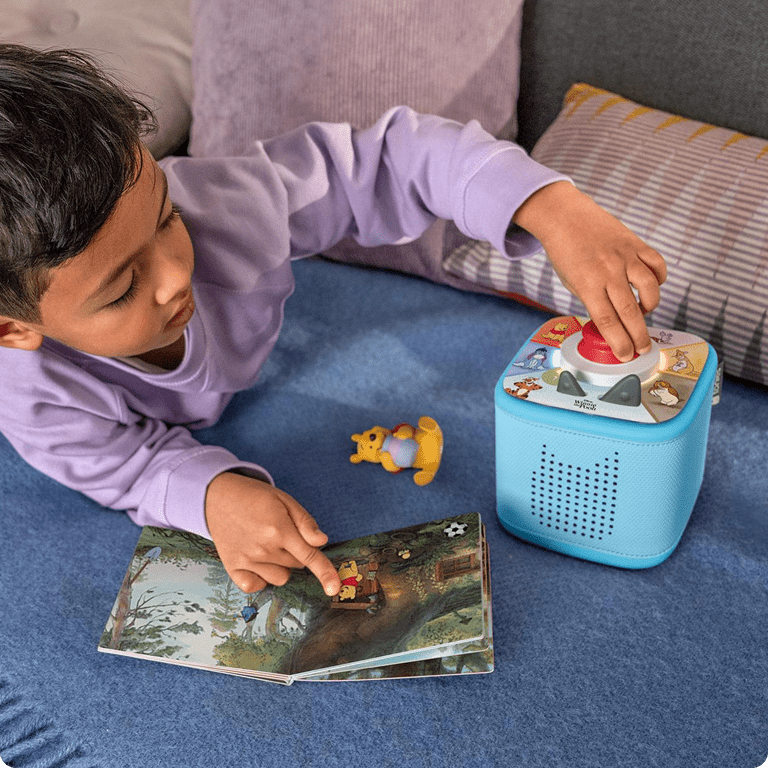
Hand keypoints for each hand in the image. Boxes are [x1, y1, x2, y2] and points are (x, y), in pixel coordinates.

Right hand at [204, 472, 340, 595]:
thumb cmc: (255, 497)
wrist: (217, 496)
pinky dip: (261, 577)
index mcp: (279, 529)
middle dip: (297, 552)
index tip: (334, 589)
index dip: (325, 573)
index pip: (309, 556)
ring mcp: (247, 560)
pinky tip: (256, 559)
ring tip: (267, 543)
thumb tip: (321, 542)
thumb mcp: (284, 500)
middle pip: (297, 565)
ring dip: (281, 565)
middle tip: (282, 533)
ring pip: (281, 577)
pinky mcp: (233, 568)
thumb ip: (305, 522)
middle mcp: (263, 548)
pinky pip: (257, 586)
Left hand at [513, 181, 666, 360]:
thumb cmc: (566, 253)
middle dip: (639, 336)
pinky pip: (657, 265)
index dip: (619, 342)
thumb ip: (592, 300)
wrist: (566, 216)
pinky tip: (651, 287)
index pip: (607, 320)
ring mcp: (625, 256)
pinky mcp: (636, 243)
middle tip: (643, 349)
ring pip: (650, 288)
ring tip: (643, 313)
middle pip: (630, 311)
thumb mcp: (571, 283)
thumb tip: (613, 322)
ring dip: (650, 306)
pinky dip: (659, 280)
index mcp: (587, 284)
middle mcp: (608, 271)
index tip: (626, 355)